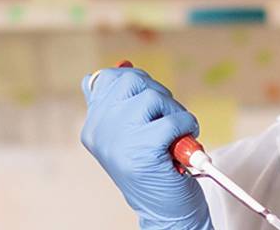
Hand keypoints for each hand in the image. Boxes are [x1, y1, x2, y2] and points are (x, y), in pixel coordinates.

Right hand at [80, 67, 209, 229]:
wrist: (166, 213)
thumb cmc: (155, 172)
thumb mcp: (131, 134)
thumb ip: (123, 104)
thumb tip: (123, 66)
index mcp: (92, 126)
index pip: (107, 78)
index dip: (136, 84)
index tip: (149, 106)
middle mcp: (98, 131)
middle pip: (132, 81)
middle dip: (159, 96)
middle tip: (167, 122)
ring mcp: (117, 140)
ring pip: (153, 97)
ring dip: (175, 113)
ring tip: (175, 136)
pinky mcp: (142, 150)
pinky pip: (173, 119)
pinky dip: (186, 128)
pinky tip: (183, 146)